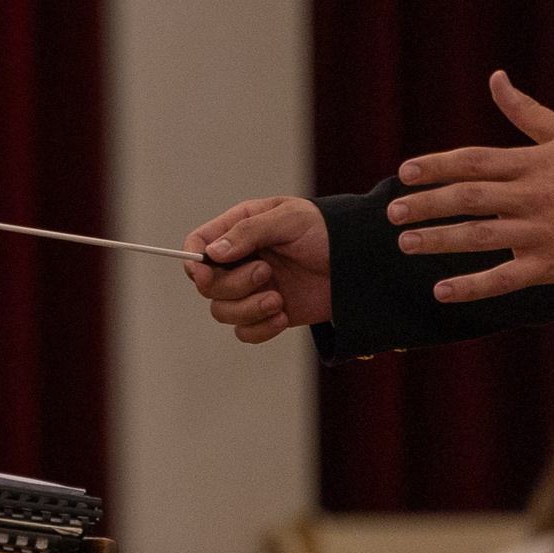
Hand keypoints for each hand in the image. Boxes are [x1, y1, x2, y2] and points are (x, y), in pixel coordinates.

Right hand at [184, 196, 331, 344]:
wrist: (360, 263)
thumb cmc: (326, 231)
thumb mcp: (289, 220)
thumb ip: (249, 233)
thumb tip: (211, 253)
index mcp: (240, 229)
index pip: (198, 245)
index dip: (193, 261)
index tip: (206, 274)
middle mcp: (240, 260)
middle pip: (208, 285)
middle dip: (234, 285)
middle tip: (267, 273)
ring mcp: (252, 289)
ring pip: (222, 311)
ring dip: (248, 309)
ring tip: (278, 300)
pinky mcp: (267, 314)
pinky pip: (244, 332)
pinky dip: (260, 329)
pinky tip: (284, 316)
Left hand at [389, 70, 553, 300]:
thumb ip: (525, 110)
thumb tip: (495, 77)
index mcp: (531, 165)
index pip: (474, 162)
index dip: (437, 166)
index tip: (406, 172)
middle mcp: (530, 198)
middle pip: (468, 199)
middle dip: (427, 205)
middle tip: (393, 212)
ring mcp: (538, 233)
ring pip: (480, 237)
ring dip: (439, 240)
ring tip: (406, 243)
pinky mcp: (548, 266)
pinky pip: (504, 279)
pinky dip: (473, 287)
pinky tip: (442, 290)